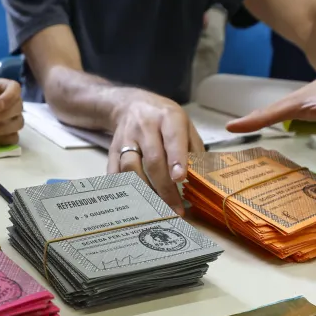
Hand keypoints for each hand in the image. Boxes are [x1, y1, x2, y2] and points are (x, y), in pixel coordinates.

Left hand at [0, 79, 23, 145]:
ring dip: (3, 128)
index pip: (15, 89)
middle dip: (2, 114)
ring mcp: (14, 118)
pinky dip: (4, 139)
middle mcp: (14, 102)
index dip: (9, 98)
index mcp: (7, 87)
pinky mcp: (10, 131)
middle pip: (18, 109)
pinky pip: (14, 137)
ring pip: (18, 124)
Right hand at [106, 92, 205, 215]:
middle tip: (175, 209)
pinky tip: (134, 204)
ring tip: (156, 209)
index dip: (176, 160)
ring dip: (144, 191)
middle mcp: (145, 127)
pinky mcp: (112, 150)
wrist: (131, 105)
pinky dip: (124, 190)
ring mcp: (126, 139)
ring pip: (131, 167)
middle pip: (152, 160)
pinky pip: (115, 173)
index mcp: (168, 118)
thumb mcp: (185, 125)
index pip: (172, 139)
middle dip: (164, 188)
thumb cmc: (164, 119)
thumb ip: (194, 149)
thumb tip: (203, 179)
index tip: (180, 179)